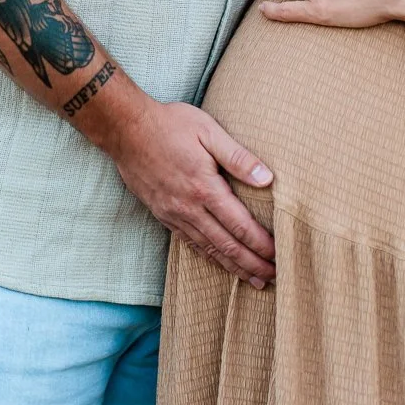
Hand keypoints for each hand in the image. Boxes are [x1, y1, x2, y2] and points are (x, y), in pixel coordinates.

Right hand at [112, 97, 276, 286]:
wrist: (126, 130)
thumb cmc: (170, 125)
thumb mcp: (209, 131)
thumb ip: (238, 157)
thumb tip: (268, 179)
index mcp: (204, 187)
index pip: (240, 225)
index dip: (261, 244)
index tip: (278, 256)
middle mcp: (189, 207)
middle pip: (226, 245)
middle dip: (251, 264)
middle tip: (272, 278)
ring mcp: (173, 214)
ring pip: (208, 249)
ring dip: (232, 266)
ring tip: (252, 279)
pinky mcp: (162, 214)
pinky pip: (189, 242)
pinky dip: (208, 257)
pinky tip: (219, 262)